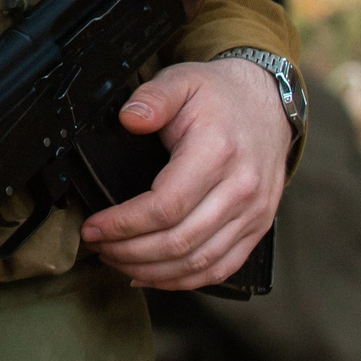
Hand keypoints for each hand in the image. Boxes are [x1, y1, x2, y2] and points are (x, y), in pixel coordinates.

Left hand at [81, 58, 290, 286]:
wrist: (268, 103)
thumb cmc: (219, 95)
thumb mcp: (182, 80)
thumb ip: (152, 97)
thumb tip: (129, 118)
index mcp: (217, 153)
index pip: (166, 206)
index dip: (123, 224)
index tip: (93, 227)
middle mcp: (241, 189)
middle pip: (179, 241)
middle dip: (129, 251)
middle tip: (97, 247)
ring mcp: (253, 213)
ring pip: (199, 262)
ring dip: (151, 270)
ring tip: (115, 261)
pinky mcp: (258, 227)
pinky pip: (221, 268)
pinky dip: (184, 280)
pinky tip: (152, 275)